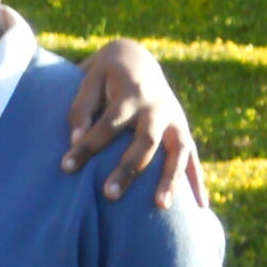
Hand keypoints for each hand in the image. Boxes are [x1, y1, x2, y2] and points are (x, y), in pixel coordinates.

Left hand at [63, 40, 206, 208]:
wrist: (137, 58)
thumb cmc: (105, 76)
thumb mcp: (89, 80)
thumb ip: (81, 109)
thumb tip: (74, 140)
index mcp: (131, 93)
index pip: (108, 124)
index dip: (87, 145)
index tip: (66, 166)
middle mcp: (157, 108)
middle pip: (145, 141)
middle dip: (128, 169)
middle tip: (109, 195)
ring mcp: (175, 120)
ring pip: (178, 151)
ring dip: (171, 179)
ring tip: (161, 206)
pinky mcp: (183, 131)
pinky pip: (193, 158)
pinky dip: (198, 182)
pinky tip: (200, 208)